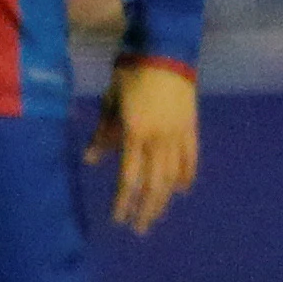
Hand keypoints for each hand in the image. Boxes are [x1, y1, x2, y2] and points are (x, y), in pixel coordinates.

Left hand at [88, 60, 201, 234]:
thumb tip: (91, 159)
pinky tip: (181, 190)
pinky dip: (186, 176)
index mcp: (136, 132)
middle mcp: (159, 139)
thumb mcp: (111, 102)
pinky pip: (191, 159)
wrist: (165, 52)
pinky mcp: (192, 128)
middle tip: (139, 228)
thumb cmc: (131, 74)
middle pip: (155, 184)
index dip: (124, 200)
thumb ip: (103, 133)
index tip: (118, 218)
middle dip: (146, 209)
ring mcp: (179, 135)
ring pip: (174, 176)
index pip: (129, 176)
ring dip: (164, 199)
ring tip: (157, 215)